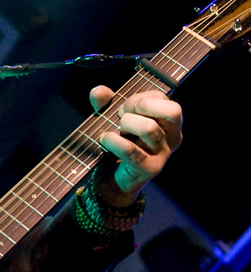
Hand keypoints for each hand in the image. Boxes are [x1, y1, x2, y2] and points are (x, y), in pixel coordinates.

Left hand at [89, 85, 182, 206]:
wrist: (113, 180)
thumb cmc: (118, 143)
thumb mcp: (111, 118)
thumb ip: (105, 102)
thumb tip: (98, 91)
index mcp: (170, 123)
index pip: (163, 98)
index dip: (140, 97)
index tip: (125, 109)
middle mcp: (173, 138)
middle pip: (172, 111)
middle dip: (141, 106)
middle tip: (123, 116)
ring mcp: (163, 154)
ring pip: (149, 128)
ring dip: (126, 124)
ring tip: (116, 131)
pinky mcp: (150, 169)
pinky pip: (132, 150)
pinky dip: (113, 141)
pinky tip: (105, 139)